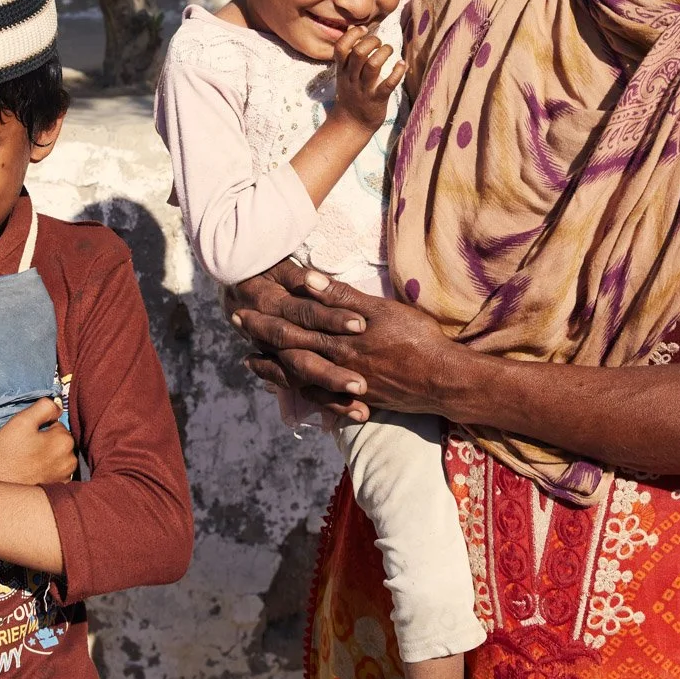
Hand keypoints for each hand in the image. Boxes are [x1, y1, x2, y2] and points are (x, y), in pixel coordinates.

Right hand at [0, 397, 76, 485]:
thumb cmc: (5, 454)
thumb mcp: (22, 421)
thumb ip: (44, 407)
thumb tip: (58, 406)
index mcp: (64, 442)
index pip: (57, 425)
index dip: (41, 428)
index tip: (26, 436)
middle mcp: (70, 462)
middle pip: (60, 442)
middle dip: (46, 442)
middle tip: (24, 448)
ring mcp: (64, 479)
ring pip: (58, 458)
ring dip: (47, 457)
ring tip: (26, 462)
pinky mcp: (56, 492)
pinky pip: (56, 474)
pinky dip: (47, 472)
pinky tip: (31, 474)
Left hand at [234, 267, 467, 417]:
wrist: (443, 379)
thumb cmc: (417, 338)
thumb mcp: (381, 310)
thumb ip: (341, 297)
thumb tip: (304, 279)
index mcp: (337, 340)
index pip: (292, 327)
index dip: (264, 319)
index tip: (239, 310)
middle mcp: (334, 365)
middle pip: (288, 351)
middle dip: (260, 339)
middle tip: (237, 327)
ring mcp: (344, 385)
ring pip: (298, 377)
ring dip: (272, 368)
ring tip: (251, 362)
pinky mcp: (357, 399)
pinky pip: (319, 398)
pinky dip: (299, 391)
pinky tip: (291, 388)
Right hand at [329, 24, 403, 131]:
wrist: (351, 124)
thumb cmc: (351, 94)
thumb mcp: (344, 74)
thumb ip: (348, 54)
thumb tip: (353, 29)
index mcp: (342, 70)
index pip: (340, 47)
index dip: (352, 35)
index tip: (364, 31)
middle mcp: (351, 78)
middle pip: (359, 53)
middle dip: (372, 42)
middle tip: (380, 43)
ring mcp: (364, 89)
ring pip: (373, 66)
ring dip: (385, 53)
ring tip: (389, 50)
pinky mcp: (377, 100)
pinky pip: (388, 84)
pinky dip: (397, 72)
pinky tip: (401, 64)